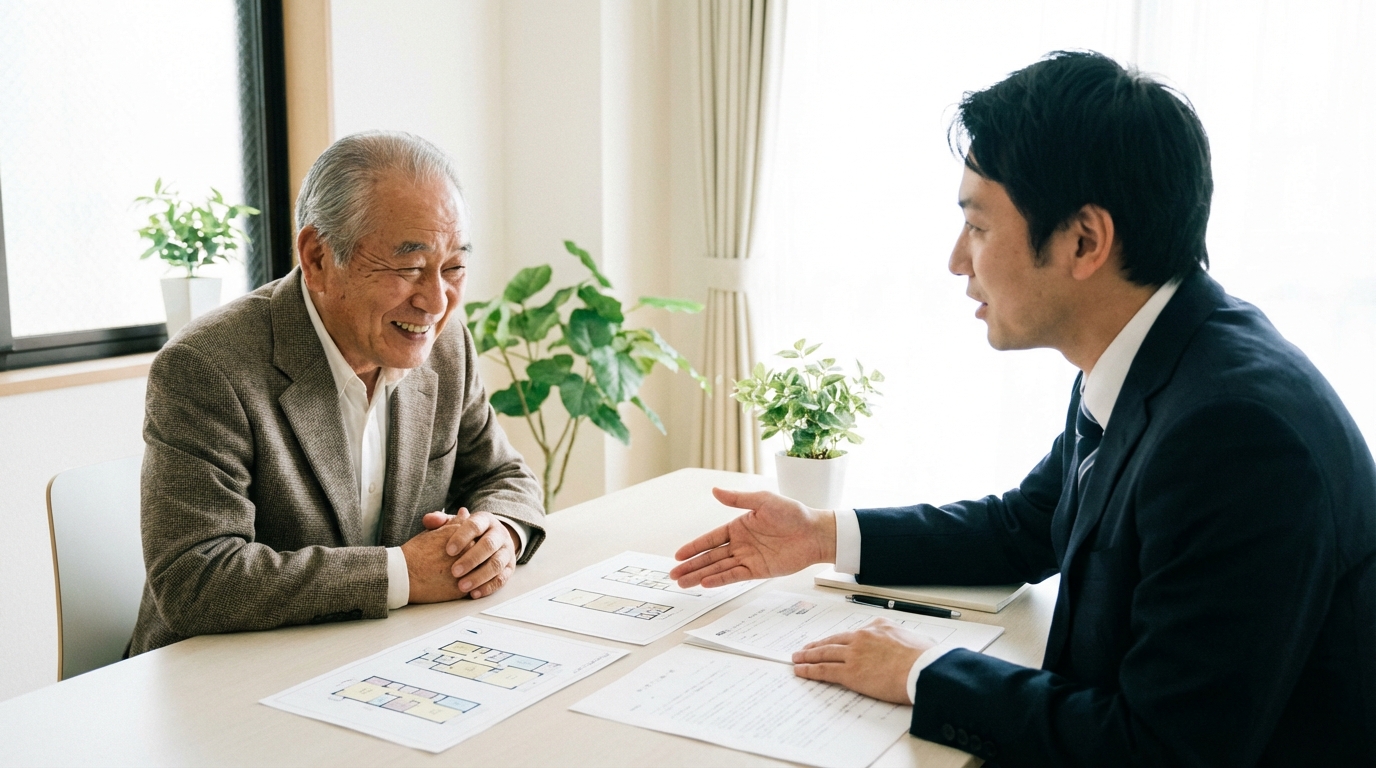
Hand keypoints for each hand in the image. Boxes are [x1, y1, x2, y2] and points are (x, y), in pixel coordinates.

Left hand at [421, 508, 517, 599]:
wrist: (493, 540)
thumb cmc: (468, 534)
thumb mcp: (455, 524)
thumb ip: (441, 522)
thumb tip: (429, 520)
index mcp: (485, 520)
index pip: (475, 525)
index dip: (462, 537)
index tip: (448, 551)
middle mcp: (499, 534)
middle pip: (489, 545)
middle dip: (471, 559)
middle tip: (454, 571)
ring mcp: (506, 551)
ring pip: (497, 564)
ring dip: (479, 576)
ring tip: (462, 586)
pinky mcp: (510, 568)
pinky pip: (502, 579)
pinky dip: (488, 587)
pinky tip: (474, 593)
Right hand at [669, 488, 835, 588]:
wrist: (815, 533)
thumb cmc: (793, 513)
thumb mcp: (763, 500)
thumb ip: (738, 499)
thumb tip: (715, 490)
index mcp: (738, 526)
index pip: (710, 539)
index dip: (694, 547)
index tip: (678, 555)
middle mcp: (740, 544)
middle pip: (710, 557)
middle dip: (691, 566)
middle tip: (673, 575)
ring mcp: (748, 558)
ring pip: (719, 569)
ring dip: (700, 576)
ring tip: (683, 583)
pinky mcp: (758, 571)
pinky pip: (735, 576)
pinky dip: (720, 580)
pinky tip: (705, 583)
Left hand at [791, 618, 935, 703]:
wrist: (924, 669)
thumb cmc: (926, 658)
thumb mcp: (918, 640)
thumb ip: (906, 641)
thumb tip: (913, 646)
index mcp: (879, 626)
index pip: (853, 633)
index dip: (839, 639)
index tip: (834, 642)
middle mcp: (863, 637)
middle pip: (834, 640)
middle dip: (817, 645)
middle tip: (805, 648)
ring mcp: (854, 654)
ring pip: (824, 653)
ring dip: (808, 655)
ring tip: (797, 658)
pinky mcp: (850, 672)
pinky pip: (824, 670)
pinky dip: (809, 670)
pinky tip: (800, 670)